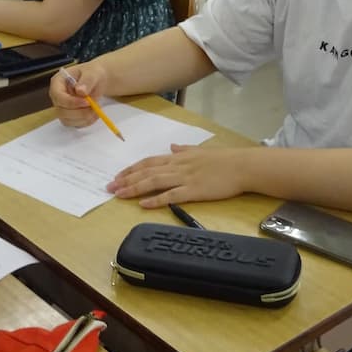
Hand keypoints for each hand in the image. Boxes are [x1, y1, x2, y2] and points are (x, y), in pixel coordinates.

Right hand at [50, 62, 110, 127]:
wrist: (97, 80)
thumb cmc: (92, 74)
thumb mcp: (93, 73)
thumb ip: (87, 80)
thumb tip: (80, 91)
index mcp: (57, 82)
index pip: (57, 96)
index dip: (71, 102)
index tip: (87, 102)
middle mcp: (57, 97)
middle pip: (61, 111)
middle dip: (79, 112)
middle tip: (95, 107)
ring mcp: (62, 107)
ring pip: (67, 120)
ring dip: (84, 118)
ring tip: (96, 109)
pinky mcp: (69, 116)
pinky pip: (75, 124)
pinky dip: (86, 122)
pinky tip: (95, 114)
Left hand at [108, 145, 245, 207]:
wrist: (242, 166)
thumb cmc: (224, 159)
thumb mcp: (200, 150)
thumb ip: (184, 150)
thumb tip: (172, 147)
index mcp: (179, 157)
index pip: (149, 161)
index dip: (132, 169)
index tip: (118, 175)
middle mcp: (178, 166)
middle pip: (146, 172)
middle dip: (126, 179)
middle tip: (110, 187)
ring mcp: (185, 178)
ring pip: (154, 182)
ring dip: (134, 188)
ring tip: (119, 194)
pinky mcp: (193, 191)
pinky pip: (171, 195)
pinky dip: (155, 200)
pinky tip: (143, 204)